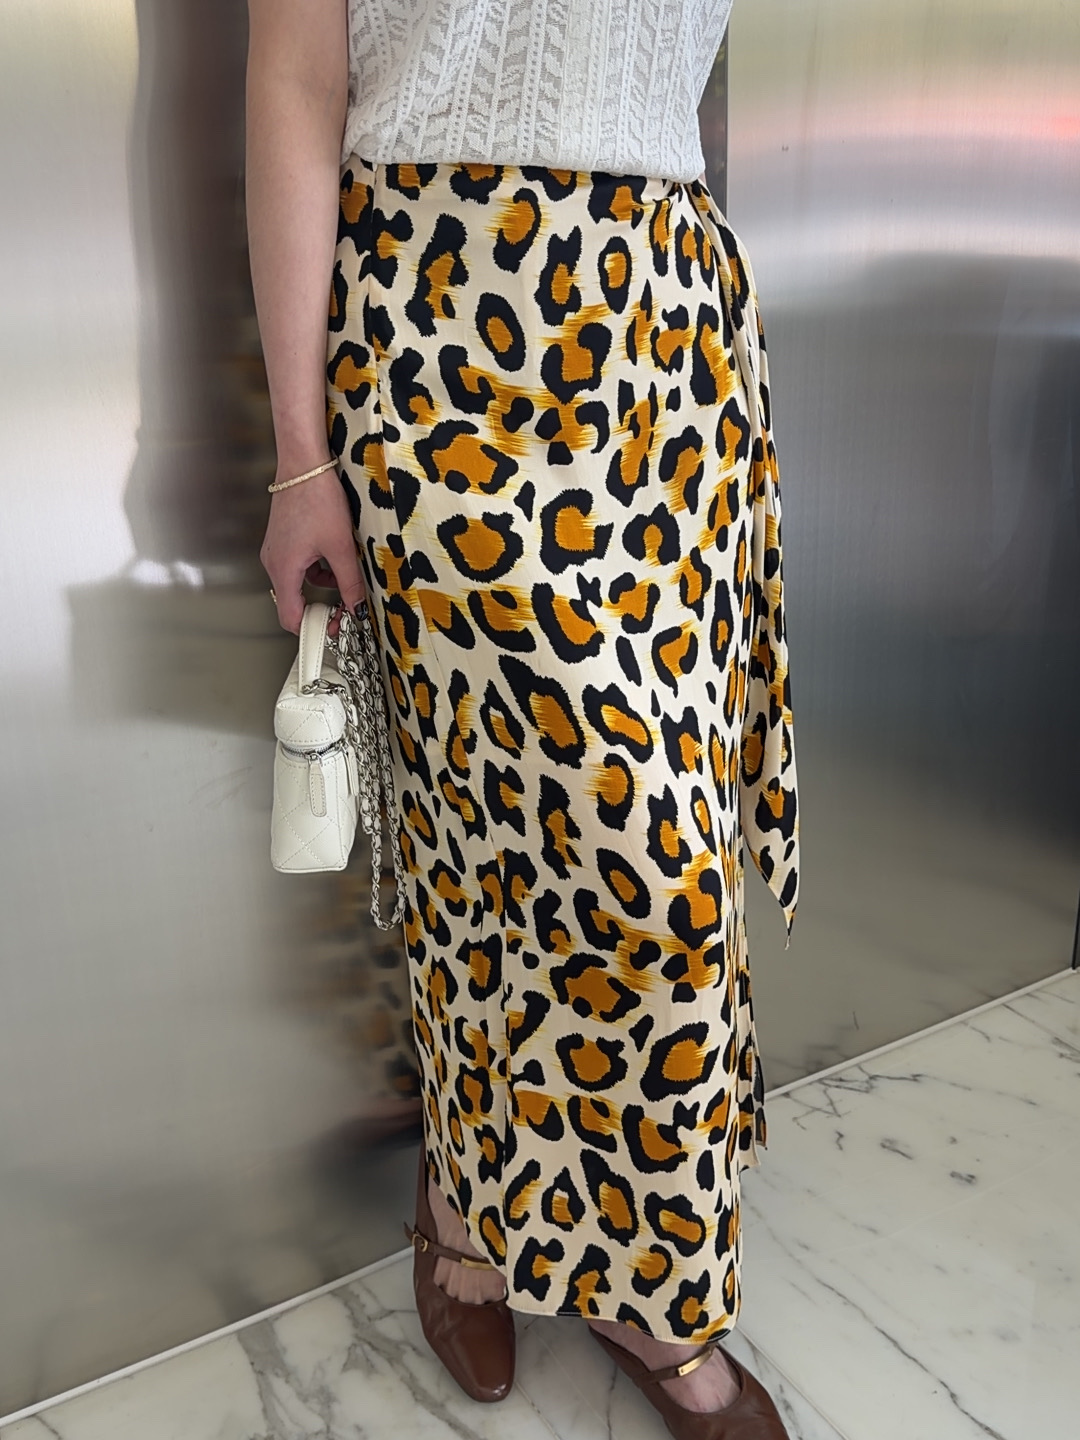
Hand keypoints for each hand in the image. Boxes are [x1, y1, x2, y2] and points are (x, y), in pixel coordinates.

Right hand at [260, 469, 365, 633]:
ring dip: (323, 583)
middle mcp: (273, 563)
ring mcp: (276, 550)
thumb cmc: (317, 499)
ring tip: (345, 571)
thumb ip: (349, 582)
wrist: (304, 464)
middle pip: (295, 601)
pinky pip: (299, 565)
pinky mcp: (283, 540)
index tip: (334, 629)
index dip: (312, 627)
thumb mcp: (341, 546)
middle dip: (322, 606)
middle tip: (346, 607)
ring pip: (300, 582)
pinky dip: (317, 567)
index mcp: (283, 569)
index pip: (290, 617)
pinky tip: (334, 554)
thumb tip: (357, 607)